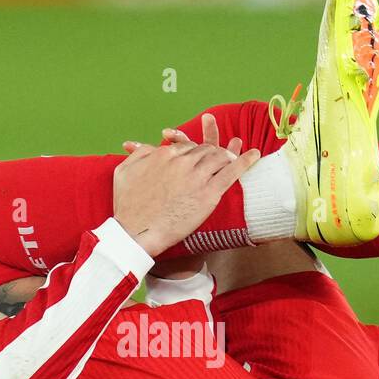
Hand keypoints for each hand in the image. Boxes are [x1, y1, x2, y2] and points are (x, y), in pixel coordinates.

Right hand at [113, 116, 259, 256]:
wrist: (136, 232)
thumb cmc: (127, 206)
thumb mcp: (124, 172)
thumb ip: (138, 155)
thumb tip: (150, 147)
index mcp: (165, 155)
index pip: (186, 146)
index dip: (193, 151)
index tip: (196, 156)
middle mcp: (183, 162)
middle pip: (204, 150)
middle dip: (212, 150)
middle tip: (219, 154)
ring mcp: (197, 177)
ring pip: (219, 158)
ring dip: (229, 154)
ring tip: (235, 155)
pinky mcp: (209, 194)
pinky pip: (232, 173)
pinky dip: (246, 161)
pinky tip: (255, 154)